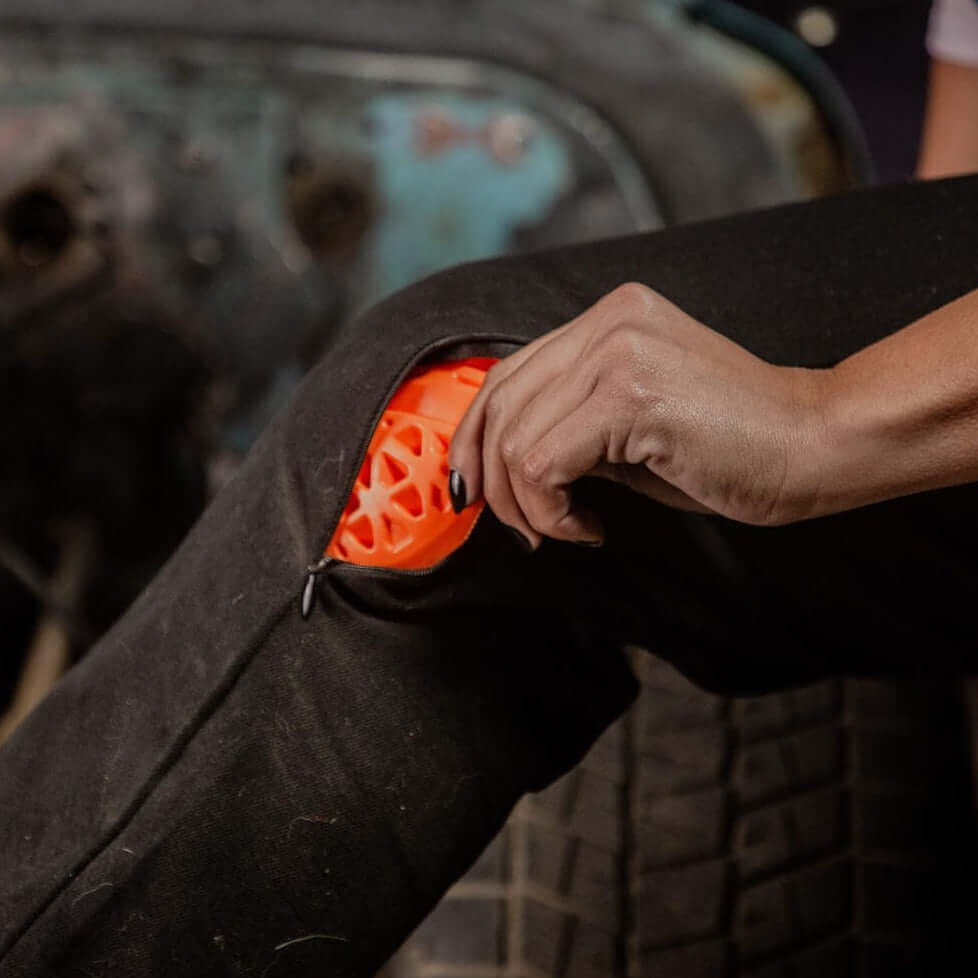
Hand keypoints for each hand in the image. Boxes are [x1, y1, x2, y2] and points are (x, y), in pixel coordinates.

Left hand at [448, 283, 828, 547]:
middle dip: (488, 480)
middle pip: (498, 403)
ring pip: (512, 439)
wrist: (815, 445)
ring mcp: (617, 351)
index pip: (507, 375)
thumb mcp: (633, 427)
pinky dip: (550, 512)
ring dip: (524, 506)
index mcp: (609, 319)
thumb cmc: (733, 446)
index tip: (473, 487)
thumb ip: (573, 425)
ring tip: (565, 530)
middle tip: (520, 528)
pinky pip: (541, 464)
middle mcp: (607, 323)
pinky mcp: (629, 395)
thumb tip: (507, 464)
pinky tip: (588, 527)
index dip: (474, 436)